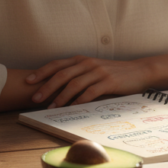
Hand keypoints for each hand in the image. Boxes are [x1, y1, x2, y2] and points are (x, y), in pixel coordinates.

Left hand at [26, 55, 152, 107]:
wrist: (139, 71)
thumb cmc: (114, 73)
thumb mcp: (94, 70)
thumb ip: (78, 75)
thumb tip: (56, 90)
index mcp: (82, 59)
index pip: (57, 64)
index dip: (41, 72)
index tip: (28, 82)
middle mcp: (88, 63)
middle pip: (62, 74)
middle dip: (46, 87)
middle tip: (35, 98)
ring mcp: (99, 72)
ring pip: (74, 83)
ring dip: (61, 96)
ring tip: (51, 107)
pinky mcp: (109, 82)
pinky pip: (90, 92)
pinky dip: (79, 101)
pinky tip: (72, 108)